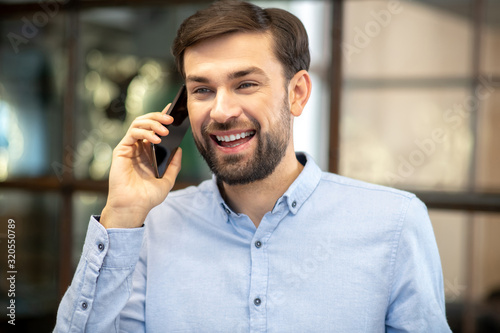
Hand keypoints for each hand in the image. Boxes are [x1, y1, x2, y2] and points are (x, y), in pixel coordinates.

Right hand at [100, 105, 182, 228]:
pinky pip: (132, 133)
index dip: (162, 117)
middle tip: (171, 119)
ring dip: (153, 123)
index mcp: (148, 152)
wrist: (134, 207)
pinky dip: (145, 133)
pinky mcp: (121, 150)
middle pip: (146, 122)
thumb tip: (180, 149)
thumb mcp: (167, 180)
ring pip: (139, 123)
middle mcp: (138, 147)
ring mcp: (129, 148)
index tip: (174, 110)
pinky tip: (156, 139)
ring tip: (165, 130)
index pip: (155, 129)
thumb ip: (174, 165)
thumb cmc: (147, 196)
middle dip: (159, 117)